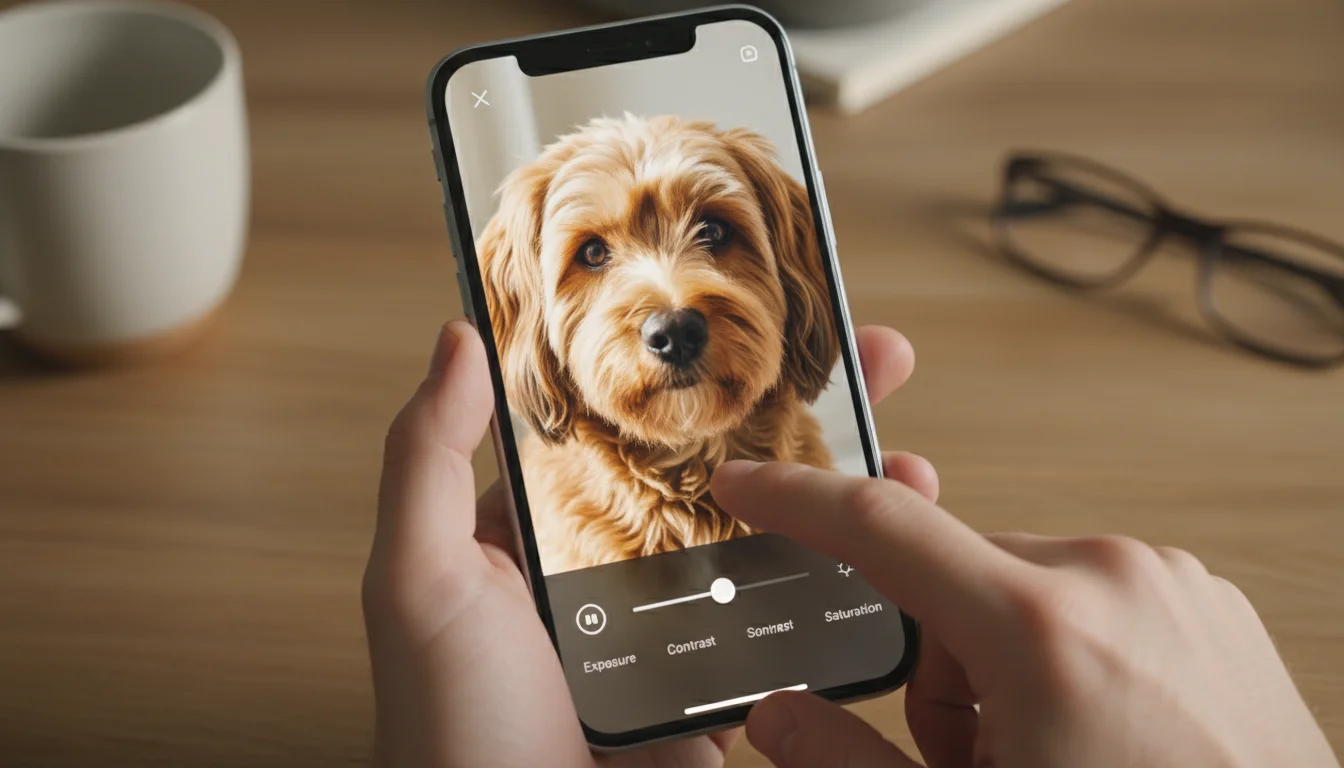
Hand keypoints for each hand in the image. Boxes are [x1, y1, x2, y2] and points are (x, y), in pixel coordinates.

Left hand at [362, 320, 937, 767]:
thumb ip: (429, 460)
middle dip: (802, 409)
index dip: (699, 365)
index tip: (761, 308)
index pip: (634, 421)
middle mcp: (620, 566)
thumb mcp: (422, 580)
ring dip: (843, 491)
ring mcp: (678, 627)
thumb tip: (457, 336)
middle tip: (870, 354)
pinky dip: (847, 585)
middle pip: (723, 465)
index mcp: (552, 527)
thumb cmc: (453, 727)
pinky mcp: (722, 686)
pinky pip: (790, 624)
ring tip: (903, 444)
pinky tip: (897, 551)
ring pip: (773, 538)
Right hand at [710, 463, 1340, 767]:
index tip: (747, 484)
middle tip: (970, 756)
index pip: (882, 527)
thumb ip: (850, 763)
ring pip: (1026, 589)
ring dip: (1003, 659)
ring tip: (1046, 755)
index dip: (797, 499)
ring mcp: (1173, 586)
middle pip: (955, 576)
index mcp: (1041, 627)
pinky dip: (1070, 652)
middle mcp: (1112, 578)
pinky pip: (1097, 598)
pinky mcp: (1210, 606)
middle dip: (936, 659)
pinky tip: (1100, 734)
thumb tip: (777, 717)